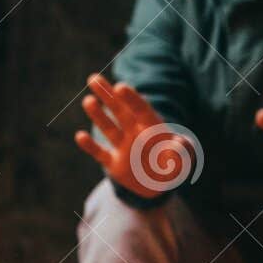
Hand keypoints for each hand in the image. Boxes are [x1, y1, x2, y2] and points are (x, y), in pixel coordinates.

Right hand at [74, 74, 199, 198]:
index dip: (131, 98)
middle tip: (93, 78)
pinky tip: (80, 136)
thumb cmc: (173, 167)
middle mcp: (135, 133)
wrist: (159, 184)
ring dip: (98, 115)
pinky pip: (100, 153)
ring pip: (109, 128)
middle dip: (107, 95)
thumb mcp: (182, 160)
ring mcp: (123, 147)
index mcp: (152, 127)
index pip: (140, 109)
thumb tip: (180, 143)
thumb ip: (182, 151)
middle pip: (120, 111)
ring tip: (88, 101)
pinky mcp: (114, 163)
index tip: (120, 87)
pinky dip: (90, 146)